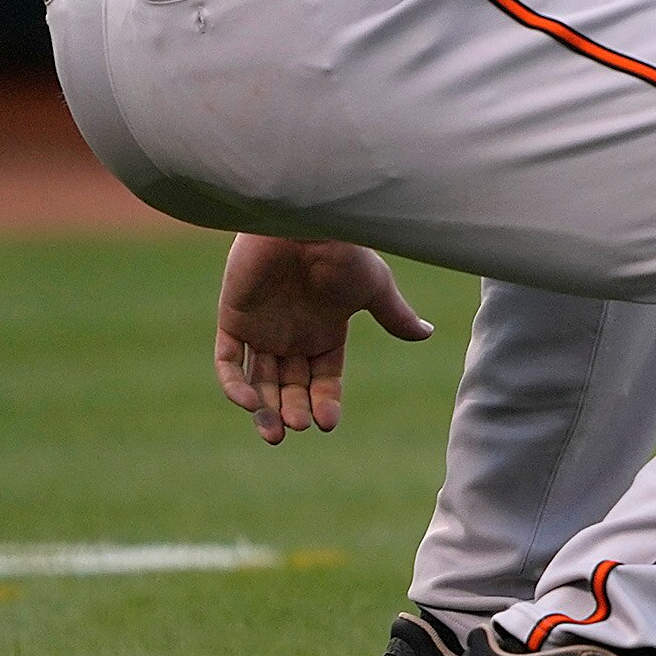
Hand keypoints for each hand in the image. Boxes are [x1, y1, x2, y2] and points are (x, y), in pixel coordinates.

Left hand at [211, 233, 432, 444]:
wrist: (302, 223)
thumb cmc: (343, 252)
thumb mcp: (375, 288)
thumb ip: (394, 316)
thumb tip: (427, 334)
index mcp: (327, 331)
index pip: (324, 378)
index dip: (325, 401)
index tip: (328, 424)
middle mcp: (293, 334)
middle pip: (290, 385)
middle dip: (293, 409)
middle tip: (296, 428)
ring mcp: (261, 329)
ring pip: (259, 380)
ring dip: (264, 408)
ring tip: (274, 432)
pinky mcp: (233, 320)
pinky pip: (228, 361)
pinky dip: (235, 385)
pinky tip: (248, 403)